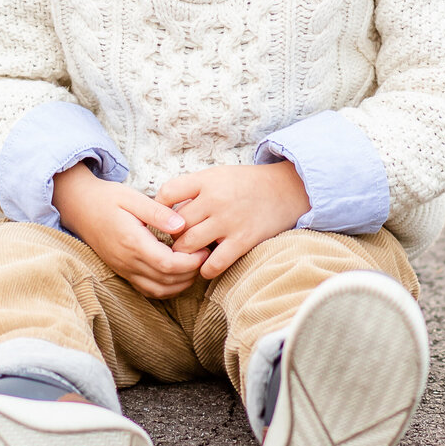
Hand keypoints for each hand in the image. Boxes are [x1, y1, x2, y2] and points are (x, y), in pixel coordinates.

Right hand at [51, 161, 208, 298]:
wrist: (79, 207)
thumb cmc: (107, 198)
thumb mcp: (132, 198)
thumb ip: (158, 213)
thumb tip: (182, 226)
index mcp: (132, 242)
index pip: (167, 263)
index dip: (190, 262)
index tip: (204, 249)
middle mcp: (127, 261)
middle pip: (166, 280)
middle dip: (191, 273)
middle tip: (206, 257)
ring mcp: (124, 269)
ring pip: (158, 290)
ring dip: (181, 284)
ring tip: (195, 266)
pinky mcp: (123, 271)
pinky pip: (148, 289)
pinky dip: (167, 287)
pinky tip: (178, 275)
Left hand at [155, 162, 310, 279]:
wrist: (285, 189)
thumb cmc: (245, 184)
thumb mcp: (217, 175)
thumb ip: (193, 191)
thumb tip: (166, 213)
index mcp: (207, 180)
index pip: (167, 192)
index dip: (159, 208)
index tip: (163, 218)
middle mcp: (215, 199)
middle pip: (176, 224)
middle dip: (172, 235)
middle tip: (174, 241)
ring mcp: (229, 221)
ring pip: (189, 245)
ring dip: (184, 253)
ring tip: (188, 254)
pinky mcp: (242, 241)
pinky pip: (214, 263)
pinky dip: (205, 269)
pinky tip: (205, 266)